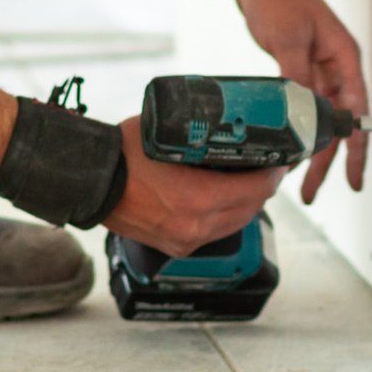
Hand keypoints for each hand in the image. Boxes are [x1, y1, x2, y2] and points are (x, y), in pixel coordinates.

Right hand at [99, 116, 285, 258]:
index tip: (281, 159)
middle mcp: (196, 227)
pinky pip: (216, 233)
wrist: (90, 183)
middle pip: (252, 208)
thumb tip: (229, 124)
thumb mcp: (168, 133)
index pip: (257, 189)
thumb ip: (201, 136)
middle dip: (264, 187)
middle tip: (268, 166)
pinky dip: (226, 216)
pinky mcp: (176, 247)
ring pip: (236, 224)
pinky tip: (225, 199)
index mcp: (198, 199)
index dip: (275, 173)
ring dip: (248, 203)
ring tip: (250, 180)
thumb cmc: (123, 153)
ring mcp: (186, 241)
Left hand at [234, 0, 368, 202]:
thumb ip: (295, 77)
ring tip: (297, 178)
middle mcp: (334, 65)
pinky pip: (300, 105)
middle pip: (337, 122)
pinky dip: (294, 126)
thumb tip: (299, 114)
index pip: (357, 113)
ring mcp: (315, 66)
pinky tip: (284, 143)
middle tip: (314, 191)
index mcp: (343, 58)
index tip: (354, 179)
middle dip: (328, 159)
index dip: (357, 150)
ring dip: (309, 145)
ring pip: (318, 117)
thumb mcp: (288, 39)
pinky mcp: (296, 65)